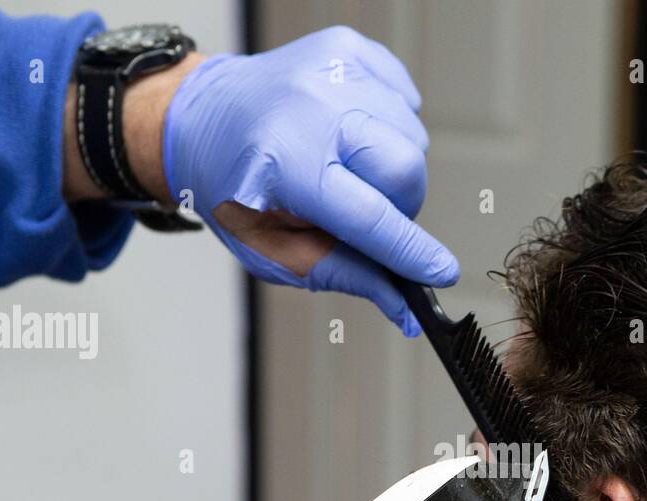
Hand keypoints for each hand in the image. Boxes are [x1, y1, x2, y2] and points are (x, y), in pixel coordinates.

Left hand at [162, 26, 458, 334]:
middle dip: (401, 202)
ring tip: (348, 165)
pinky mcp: (345, 49)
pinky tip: (351, 131)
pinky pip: (404, 96)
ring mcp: (330, 71)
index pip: (369, 217)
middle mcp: (310, 109)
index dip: (411, 251)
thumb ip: (345, 275)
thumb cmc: (236, 190)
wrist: (203, 120)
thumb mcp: (277, 251)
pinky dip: (389, 122)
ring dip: (391, 165)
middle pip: (406, 168)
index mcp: (286, 165)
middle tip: (366, 208)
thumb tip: (403, 306)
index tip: (443, 271)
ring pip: (412, 134)